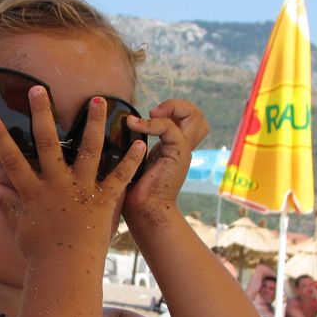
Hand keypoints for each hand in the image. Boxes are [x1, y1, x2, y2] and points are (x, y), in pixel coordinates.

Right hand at [0, 87, 145, 260]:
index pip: (11, 160)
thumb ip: (7, 204)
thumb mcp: (20, 226)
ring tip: (99, 99)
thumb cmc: (40, 252)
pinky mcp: (104, 201)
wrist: (66, 271)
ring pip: (88, 150)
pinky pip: (119, 177)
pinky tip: (140, 143)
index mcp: (34, 192)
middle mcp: (56, 185)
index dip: (0, 139)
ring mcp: (81, 191)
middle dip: (42, 114)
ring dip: (94, 123)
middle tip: (40, 89)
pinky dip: (130, 161)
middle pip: (47, 144)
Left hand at [122, 99, 207, 214]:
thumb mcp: (134, 160)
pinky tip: (132, 125)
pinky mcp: (178, 154)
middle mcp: (182, 147)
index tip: (146, 116)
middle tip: (153, 113)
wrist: (143, 210)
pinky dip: (150, 123)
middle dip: (177, 105)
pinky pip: (169, 127)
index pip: (186, 118)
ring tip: (149, 115)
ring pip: (194, 115)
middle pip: (197, 115)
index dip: (171, 109)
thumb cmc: (133, 190)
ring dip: (171, 108)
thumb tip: (119, 126)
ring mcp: (183, 150)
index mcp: (173, 147)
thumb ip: (134, 143)